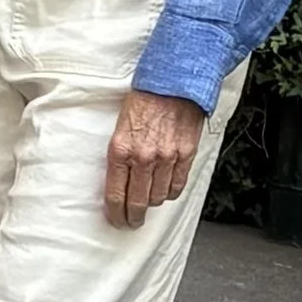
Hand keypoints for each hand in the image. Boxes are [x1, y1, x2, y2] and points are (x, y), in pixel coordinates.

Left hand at [103, 87, 203, 228]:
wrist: (172, 80)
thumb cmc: (144, 98)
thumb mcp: (120, 124)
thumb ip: (121, 153)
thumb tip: (120, 181)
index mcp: (120, 148)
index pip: (115, 195)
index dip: (116, 214)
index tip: (117, 220)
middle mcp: (143, 156)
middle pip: (138, 203)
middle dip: (133, 217)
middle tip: (131, 221)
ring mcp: (166, 157)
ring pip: (158, 198)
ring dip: (152, 203)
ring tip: (148, 201)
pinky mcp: (186, 155)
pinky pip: (177, 186)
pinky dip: (170, 192)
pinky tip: (165, 190)